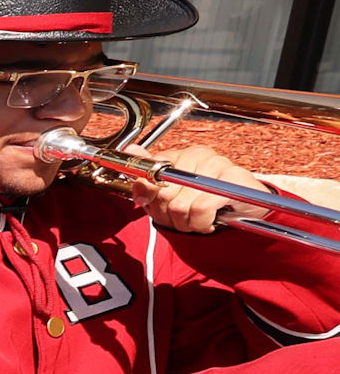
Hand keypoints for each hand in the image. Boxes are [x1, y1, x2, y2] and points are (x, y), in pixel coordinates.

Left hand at [136, 141, 263, 237]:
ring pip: (180, 205)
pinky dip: (201, 223)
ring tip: (198, 219)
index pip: (147, 175)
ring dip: (186, 222)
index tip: (159, 208)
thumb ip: (146, 180)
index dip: (150, 199)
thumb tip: (132, 150)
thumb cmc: (199, 204)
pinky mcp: (234, 178)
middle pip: (162, 193)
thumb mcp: (165, 197)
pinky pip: (200, 209)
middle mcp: (197, 154)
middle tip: (183, 217)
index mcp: (178, 155)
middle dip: (168, 215)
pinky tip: (210, 220)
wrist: (242, 213)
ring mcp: (217, 163)